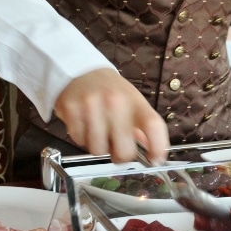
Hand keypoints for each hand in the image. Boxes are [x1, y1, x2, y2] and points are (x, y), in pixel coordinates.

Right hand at [54, 68, 168, 164]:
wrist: (82, 71)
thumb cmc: (110, 91)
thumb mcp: (133, 102)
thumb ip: (142, 127)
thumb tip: (152, 155)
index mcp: (135, 101)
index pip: (153, 126)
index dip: (158, 147)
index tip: (155, 159)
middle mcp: (116, 102)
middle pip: (124, 150)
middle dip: (120, 155)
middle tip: (116, 146)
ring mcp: (92, 106)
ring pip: (98, 150)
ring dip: (99, 146)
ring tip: (99, 131)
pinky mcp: (72, 110)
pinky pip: (79, 141)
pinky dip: (82, 138)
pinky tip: (85, 124)